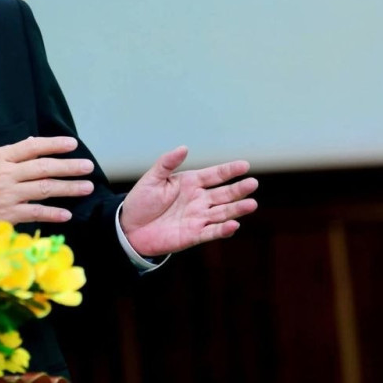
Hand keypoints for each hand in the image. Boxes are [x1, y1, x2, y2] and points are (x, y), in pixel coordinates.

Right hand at [0, 136, 94, 224]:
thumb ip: (13, 153)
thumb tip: (34, 142)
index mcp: (0, 157)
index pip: (31, 147)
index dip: (53, 144)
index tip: (72, 144)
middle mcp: (6, 174)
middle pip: (43, 168)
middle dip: (68, 167)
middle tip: (87, 167)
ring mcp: (8, 194)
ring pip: (44, 189)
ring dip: (68, 188)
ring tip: (86, 187)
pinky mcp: (9, 214)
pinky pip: (36, 212)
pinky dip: (52, 213)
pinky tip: (67, 214)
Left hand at [120, 146, 257, 256]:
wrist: (129, 227)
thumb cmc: (141, 201)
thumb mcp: (152, 179)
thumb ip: (167, 163)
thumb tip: (183, 148)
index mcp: (190, 183)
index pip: (215, 175)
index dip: (229, 170)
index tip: (245, 165)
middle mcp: (199, 200)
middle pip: (224, 194)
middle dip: (239, 189)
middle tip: (253, 183)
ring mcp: (198, 218)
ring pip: (223, 212)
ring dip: (237, 209)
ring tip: (252, 204)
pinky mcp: (194, 235)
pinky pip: (211, 232)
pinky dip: (223, 229)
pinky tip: (234, 224)